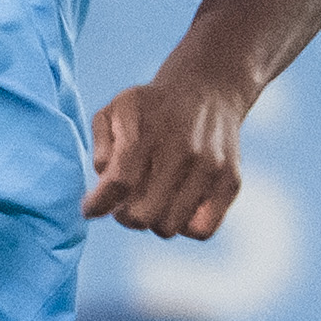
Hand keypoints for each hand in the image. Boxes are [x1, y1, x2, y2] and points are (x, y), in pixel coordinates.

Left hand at [84, 66, 250, 239]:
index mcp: (149, 130)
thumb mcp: (118, 108)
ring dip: (153, 221)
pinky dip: (184, 226)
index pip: (119, 183)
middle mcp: (183, 149)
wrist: (208, 89)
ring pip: (168, 227)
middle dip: (124, 215)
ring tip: (151, 200)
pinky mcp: (231, 182)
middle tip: (124, 204)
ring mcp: (210, 168)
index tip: (90, 208)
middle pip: (142, 215)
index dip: (98, 204)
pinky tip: (177, 206)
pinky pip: (201, 230)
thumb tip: (103, 178)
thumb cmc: (153, 106)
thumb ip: (102, 143)